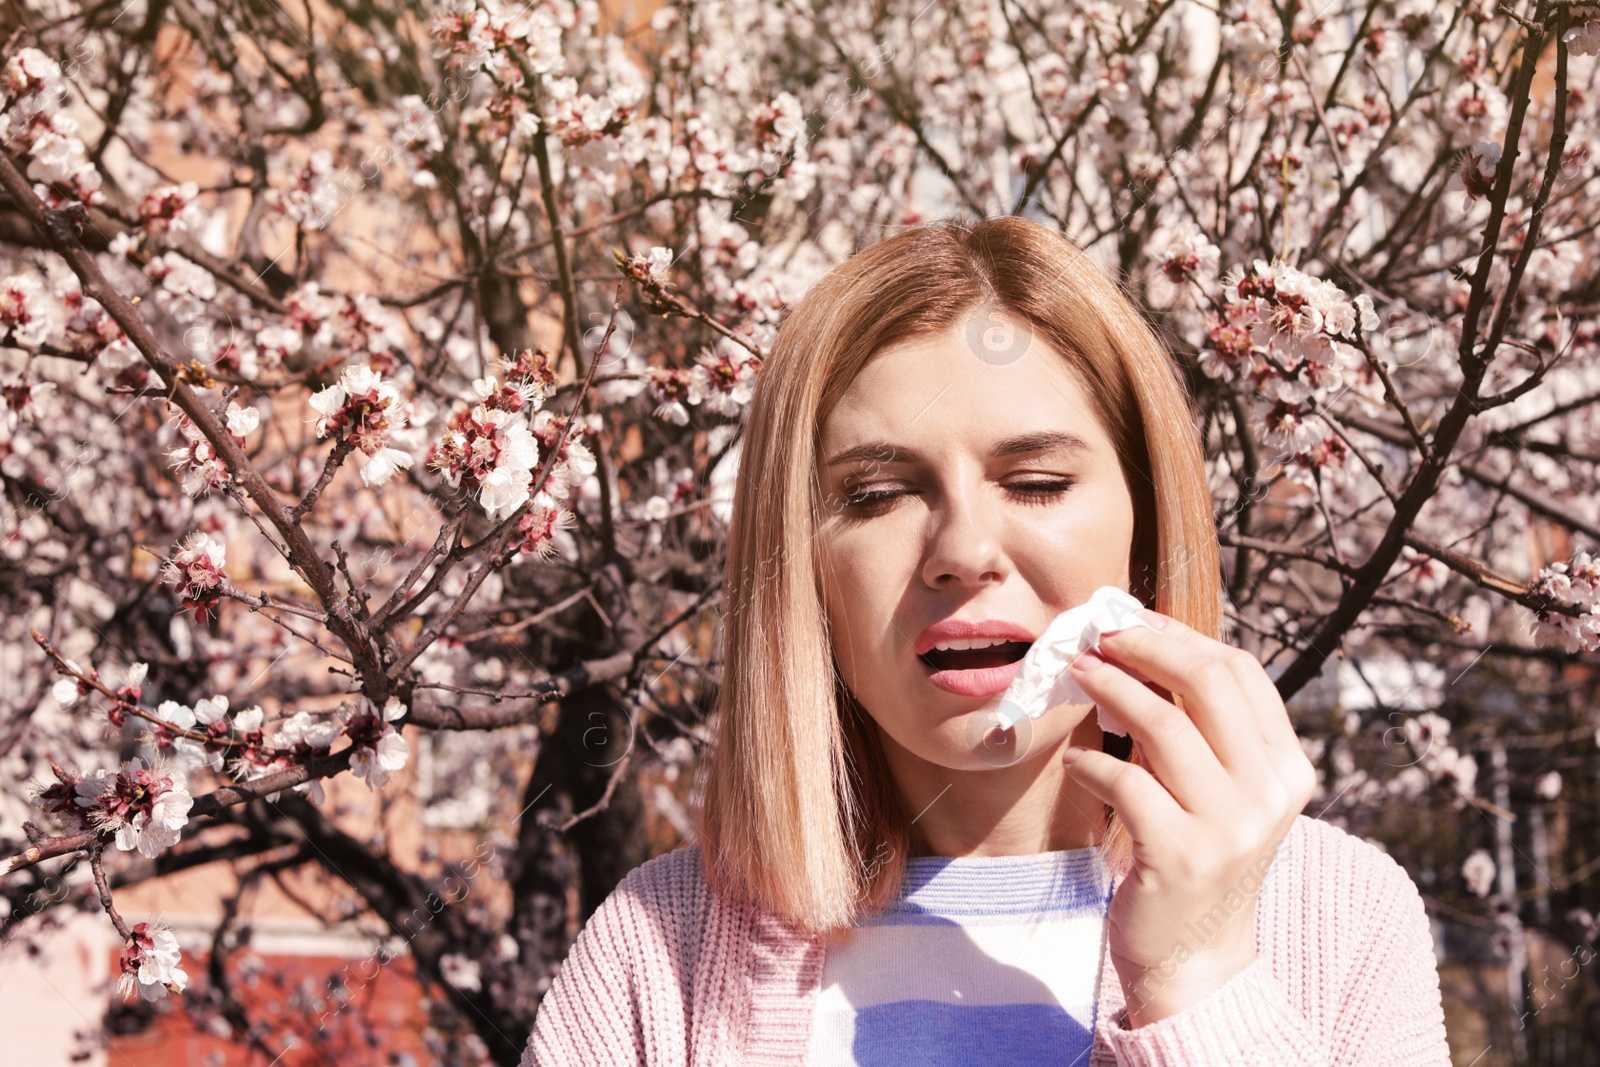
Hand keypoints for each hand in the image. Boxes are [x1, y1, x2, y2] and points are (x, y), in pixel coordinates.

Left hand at [1062, 608, 1316, 1026]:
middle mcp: (1269, 793)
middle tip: (1098, 637)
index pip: (1241, 673)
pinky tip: (1075, 761)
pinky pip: (1126, 782)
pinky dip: (1092, 762)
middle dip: (1146, 647)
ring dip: (1111, 689)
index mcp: (1286, 768)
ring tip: (1077, 675)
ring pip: (1164, 723)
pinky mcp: (1181, 856)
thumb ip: (1198, 732)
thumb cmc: (1194, 861)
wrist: (1195, 963)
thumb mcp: (1216, 792)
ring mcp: (1229, 827)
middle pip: (1209, 681)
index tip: (1132, 621)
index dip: (1181, 637)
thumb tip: (1140, 648)